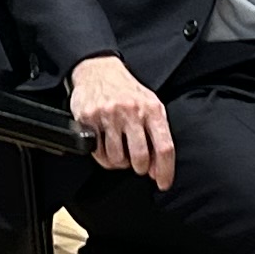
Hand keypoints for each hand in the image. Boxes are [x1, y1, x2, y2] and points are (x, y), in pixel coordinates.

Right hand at [70, 54, 173, 186]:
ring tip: (119, 150)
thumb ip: (157, 134)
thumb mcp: (150, 104)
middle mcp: (131, 111)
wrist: (98, 69)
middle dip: (140, 168)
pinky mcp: (89, 118)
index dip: (166, 170)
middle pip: (140, 157)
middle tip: (137, 164)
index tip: (163, 183)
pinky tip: (105, 144)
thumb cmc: (126, 91)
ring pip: (116, 159)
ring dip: (119, 162)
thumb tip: (159, 169)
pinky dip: (102, 156)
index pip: (164, 147)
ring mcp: (109, 115)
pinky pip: (97, 152)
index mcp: (152, 109)